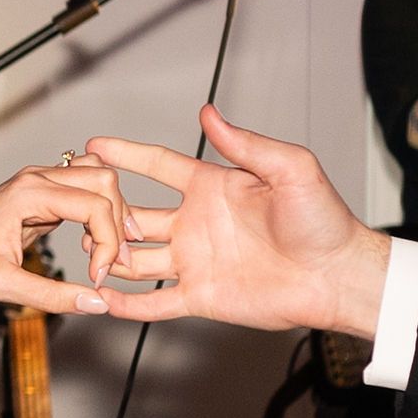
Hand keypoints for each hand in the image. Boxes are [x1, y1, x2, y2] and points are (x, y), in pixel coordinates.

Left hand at [0, 163, 125, 311]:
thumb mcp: (3, 287)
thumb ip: (53, 296)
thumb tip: (97, 302)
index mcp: (28, 193)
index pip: (95, 203)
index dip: (109, 242)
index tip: (99, 276)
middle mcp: (36, 179)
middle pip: (104, 180)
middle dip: (118, 222)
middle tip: (113, 263)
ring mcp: (38, 183)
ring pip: (98, 179)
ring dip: (111, 213)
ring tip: (106, 252)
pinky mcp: (39, 196)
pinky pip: (83, 192)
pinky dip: (98, 215)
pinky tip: (93, 246)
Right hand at [80, 105, 389, 335]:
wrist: (338, 275)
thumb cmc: (323, 219)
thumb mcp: (289, 168)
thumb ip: (245, 144)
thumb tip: (208, 113)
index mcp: (212, 187)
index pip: (157, 165)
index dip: (125, 154)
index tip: (94, 145)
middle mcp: (197, 223)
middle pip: (134, 214)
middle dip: (104, 211)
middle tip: (79, 208)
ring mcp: (196, 261)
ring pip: (136, 259)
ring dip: (109, 255)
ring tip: (83, 252)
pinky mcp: (202, 296)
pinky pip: (156, 303)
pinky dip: (127, 304)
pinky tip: (101, 300)